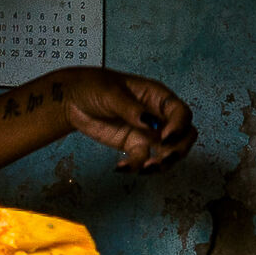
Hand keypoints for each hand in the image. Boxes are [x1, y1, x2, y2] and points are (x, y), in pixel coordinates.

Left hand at [59, 68, 195, 170]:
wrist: (71, 99)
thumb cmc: (94, 86)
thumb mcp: (111, 93)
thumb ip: (131, 108)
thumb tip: (149, 121)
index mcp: (157, 97)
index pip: (181, 113)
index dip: (179, 127)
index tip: (165, 138)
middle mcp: (157, 116)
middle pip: (184, 135)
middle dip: (179, 149)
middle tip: (163, 158)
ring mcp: (147, 132)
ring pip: (168, 152)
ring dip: (162, 163)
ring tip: (145, 168)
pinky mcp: (133, 145)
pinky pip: (143, 159)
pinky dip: (136, 166)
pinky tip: (121, 167)